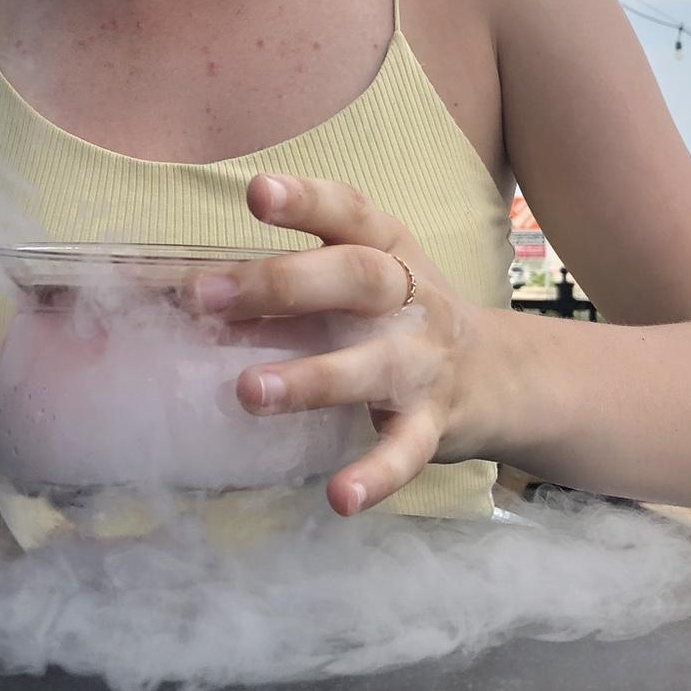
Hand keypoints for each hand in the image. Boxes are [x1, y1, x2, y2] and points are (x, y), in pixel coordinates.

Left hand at [187, 174, 488, 516]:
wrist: (499, 376)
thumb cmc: (397, 316)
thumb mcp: (359, 282)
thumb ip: (291, 286)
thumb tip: (191, 300)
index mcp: (387, 249)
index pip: (348, 212)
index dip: (305, 200)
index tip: (257, 192)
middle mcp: (410, 297)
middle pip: (356, 277)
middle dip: (282, 284)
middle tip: (204, 296)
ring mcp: (425, 361)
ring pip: (373, 366)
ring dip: (312, 379)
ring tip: (249, 392)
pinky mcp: (434, 423)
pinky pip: (405, 450)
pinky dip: (376, 476)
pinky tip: (339, 498)